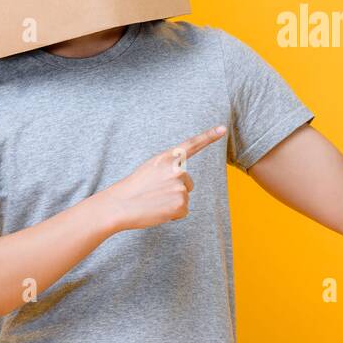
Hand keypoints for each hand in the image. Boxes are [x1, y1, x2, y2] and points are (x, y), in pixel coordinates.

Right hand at [100, 125, 227, 231]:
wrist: (119, 205)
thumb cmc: (133, 188)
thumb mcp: (151, 168)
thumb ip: (168, 168)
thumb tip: (182, 180)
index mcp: (167, 158)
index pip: (192, 145)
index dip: (209, 136)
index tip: (223, 129)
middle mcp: (177, 170)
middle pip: (188, 183)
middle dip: (176, 190)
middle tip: (154, 192)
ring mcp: (180, 187)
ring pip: (184, 197)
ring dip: (172, 203)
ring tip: (154, 201)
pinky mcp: (181, 204)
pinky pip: (183, 211)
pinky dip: (172, 214)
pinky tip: (158, 210)